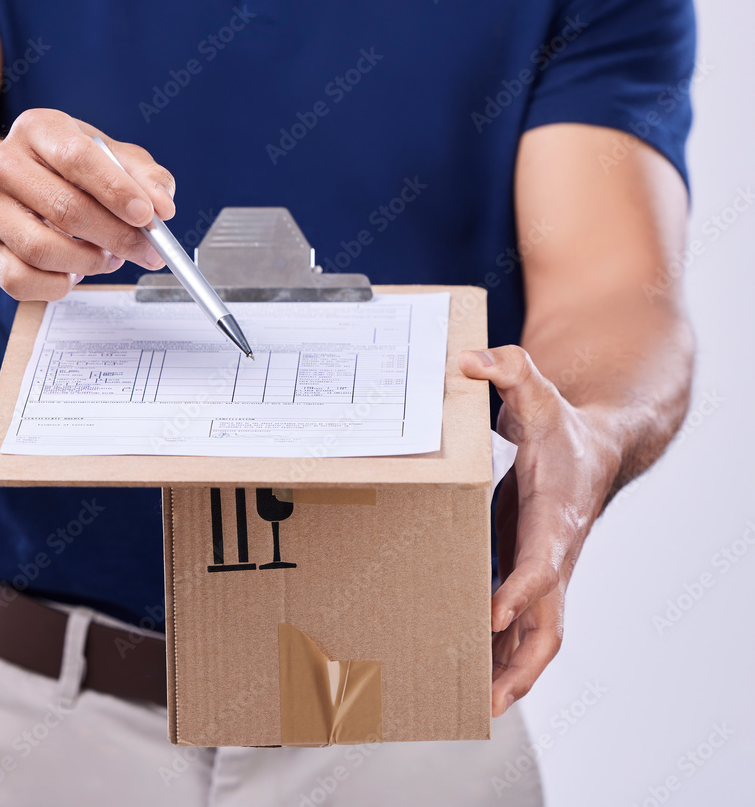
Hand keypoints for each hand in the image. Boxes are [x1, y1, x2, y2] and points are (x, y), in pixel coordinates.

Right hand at [0, 108, 175, 300]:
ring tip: (109, 257)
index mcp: (39, 129)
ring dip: (88, 264)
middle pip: (65, 210)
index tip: (147, 216)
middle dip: (116, 237)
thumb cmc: (70, 171)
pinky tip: (74, 273)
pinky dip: (58, 286)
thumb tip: (163, 206)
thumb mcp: (112, 159)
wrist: (16, 187)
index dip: (116, 191)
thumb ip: (145, 177)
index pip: (77, 159)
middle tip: (147, 251)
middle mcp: (2, 164)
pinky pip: (21, 281)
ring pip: (41, 250)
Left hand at [459, 345, 619, 716]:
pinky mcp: (530, 570)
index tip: (493, 615)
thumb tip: (472, 361)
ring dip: (510, 672)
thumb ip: (510, 370)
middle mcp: (557, 551)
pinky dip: (503, 651)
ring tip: (474, 707)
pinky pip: (522, 623)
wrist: (596, 447)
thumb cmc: (563, 425)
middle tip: (487, 699)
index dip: (521, 588)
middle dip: (521, 663)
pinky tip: (474, 673)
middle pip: (550, 622)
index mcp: (558, 512)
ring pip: (539, 635)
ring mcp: (546, 568)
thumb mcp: (537, 391)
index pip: (543, 559)